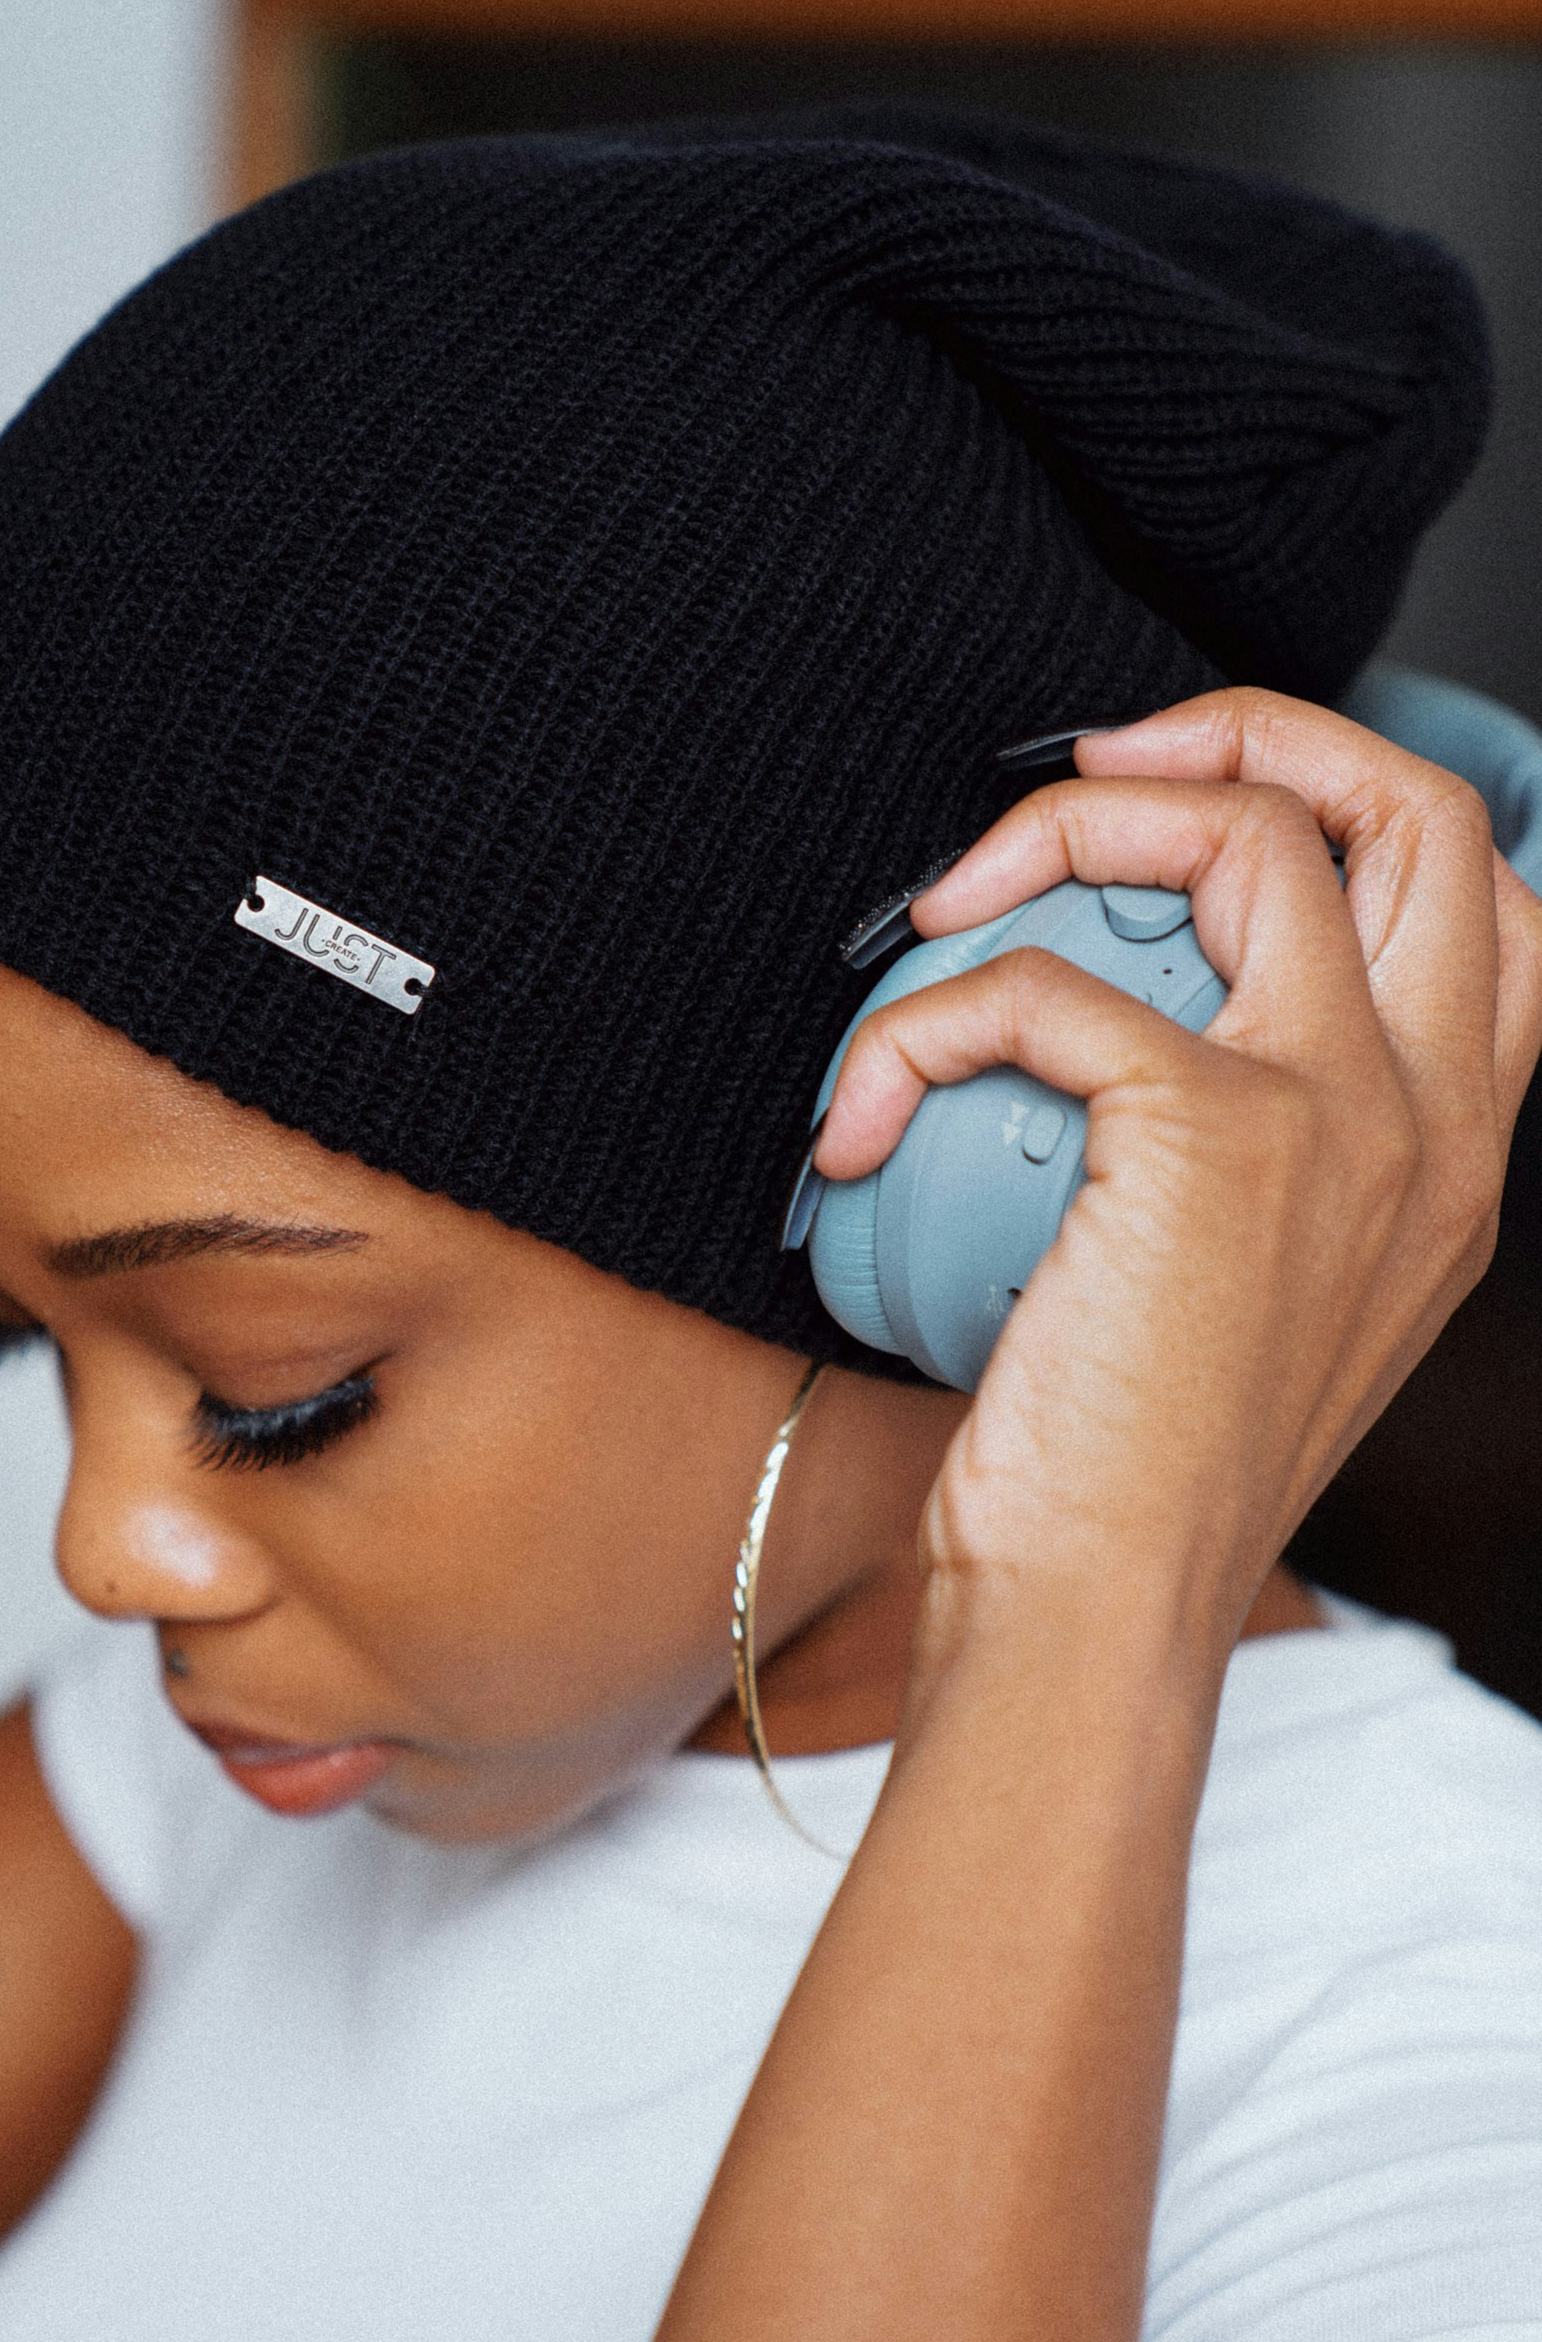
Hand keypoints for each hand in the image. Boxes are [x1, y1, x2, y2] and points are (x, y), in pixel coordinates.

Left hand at [813, 689, 1541, 1656]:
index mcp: (1456, 1156)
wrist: (1102, 1612)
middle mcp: (1438, 1118)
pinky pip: (1047, 987)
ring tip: (950, 904)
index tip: (1183, 810)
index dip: (1347, 803)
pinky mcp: (1219, 1136)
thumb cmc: (1128, 1481)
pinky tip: (862, 1115)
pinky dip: (927, 1022)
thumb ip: (1244, 1164)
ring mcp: (1349, 1117)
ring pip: (1251, 831)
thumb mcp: (1239, 1305)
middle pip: (1422, 810)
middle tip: (1092, 766)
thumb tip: (1098, 1048)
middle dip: (1252, 730)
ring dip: (1073, 821)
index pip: (1484, 900)